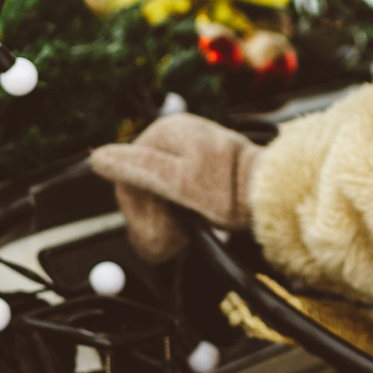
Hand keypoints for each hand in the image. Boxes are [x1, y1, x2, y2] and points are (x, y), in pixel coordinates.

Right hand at [86, 113, 259, 261]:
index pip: (127, 176)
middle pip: (144, 187)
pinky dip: (186, 215)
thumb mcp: (179, 182)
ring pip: (162, 195)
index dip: (137, 211)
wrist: (275, 194)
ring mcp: (191, 153)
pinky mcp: (205, 170)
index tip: (157, 231)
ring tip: (190, 233)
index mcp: (164, 134)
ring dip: (172, 221)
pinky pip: (180, 196)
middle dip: (157, 218)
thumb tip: (97, 158)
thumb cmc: (233, 190)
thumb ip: (138, 169)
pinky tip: (200, 225)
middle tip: (177, 238)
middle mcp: (176, 138)